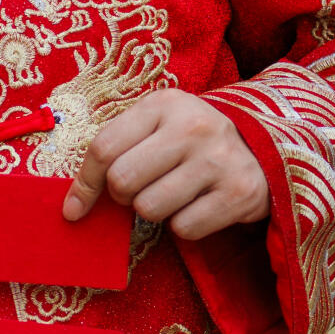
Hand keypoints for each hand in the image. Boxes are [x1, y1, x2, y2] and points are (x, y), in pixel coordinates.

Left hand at [62, 90, 270, 239]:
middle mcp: (193, 127)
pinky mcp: (239, 193)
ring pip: (150, 209)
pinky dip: (184, 225)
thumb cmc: (191, 141)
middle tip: (144, 188)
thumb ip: (116, 151)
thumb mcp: (157, 126)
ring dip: (155, 211)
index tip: (75, 208)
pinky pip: (183, 229)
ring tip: (175, 193)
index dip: (84, 184)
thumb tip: (73, 208)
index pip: (103, 148)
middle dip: (124, 196)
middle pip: (122, 182)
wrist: (261, 149)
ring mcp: (219, 160)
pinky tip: (200, 204)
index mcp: (164, 104)